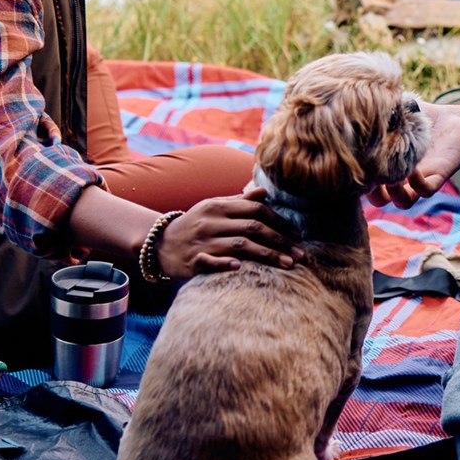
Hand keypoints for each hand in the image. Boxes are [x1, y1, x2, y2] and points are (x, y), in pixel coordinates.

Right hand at [157, 186, 296, 278]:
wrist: (159, 244)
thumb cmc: (194, 225)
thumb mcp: (213, 208)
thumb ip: (239, 201)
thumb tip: (264, 191)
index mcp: (218, 207)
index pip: (255, 210)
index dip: (279, 222)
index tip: (297, 235)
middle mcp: (211, 222)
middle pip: (252, 228)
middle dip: (280, 240)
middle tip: (300, 254)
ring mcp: (202, 242)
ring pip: (239, 246)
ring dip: (266, 255)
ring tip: (288, 264)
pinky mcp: (192, 261)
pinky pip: (210, 262)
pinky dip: (226, 263)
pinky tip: (242, 267)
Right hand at [365, 101, 459, 208]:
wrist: (455, 118)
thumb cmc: (422, 116)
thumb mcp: (397, 112)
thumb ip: (380, 111)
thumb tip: (359, 103)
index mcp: (388, 165)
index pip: (366, 183)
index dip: (358, 180)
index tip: (354, 164)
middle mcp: (401, 178)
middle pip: (380, 200)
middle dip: (372, 193)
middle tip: (371, 175)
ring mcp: (420, 180)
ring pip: (403, 202)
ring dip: (394, 195)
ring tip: (390, 178)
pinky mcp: (439, 176)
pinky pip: (426, 190)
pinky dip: (417, 183)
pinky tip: (413, 167)